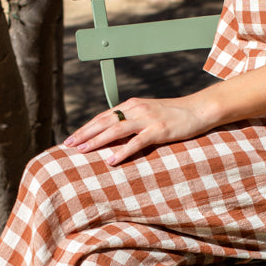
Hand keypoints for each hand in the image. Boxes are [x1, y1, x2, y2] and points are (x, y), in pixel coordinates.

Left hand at [64, 95, 210, 164]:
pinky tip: (111, 160)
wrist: (198, 109)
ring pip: (115, 129)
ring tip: (82, 150)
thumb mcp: (148, 114)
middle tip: (68, 145)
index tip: (71, 138)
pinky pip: (137, 142)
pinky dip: (122, 151)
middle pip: (104, 121)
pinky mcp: (159, 130)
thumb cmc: (174, 114)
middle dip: (84, 133)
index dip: (86, 127)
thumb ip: (132, 121)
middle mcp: (135, 109)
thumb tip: (114, 134)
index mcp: (131, 105)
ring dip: (97, 141)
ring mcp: (147, 119)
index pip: (102, 116)